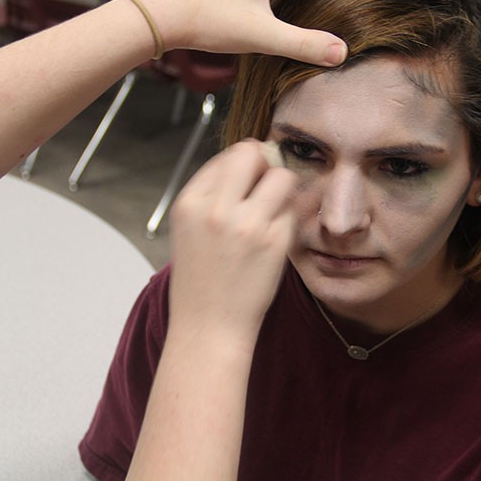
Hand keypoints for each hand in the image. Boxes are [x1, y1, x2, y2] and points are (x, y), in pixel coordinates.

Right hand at [166, 140, 297, 341]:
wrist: (209, 327)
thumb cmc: (201, 279)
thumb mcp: (190, 227)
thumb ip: (213, 192)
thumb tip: (251, 156)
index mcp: (189, 202)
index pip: (227, 155)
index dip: (243, 166)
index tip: (247, 183)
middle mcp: (215, 209)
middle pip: (253, 153)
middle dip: (264, 164)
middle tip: (265, 187)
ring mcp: (246, 224)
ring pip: (281, 176)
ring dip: (281, 190)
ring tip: (271, 213)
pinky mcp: (274, 242)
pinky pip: (292, 210)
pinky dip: (287, 219)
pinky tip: (273, 239)